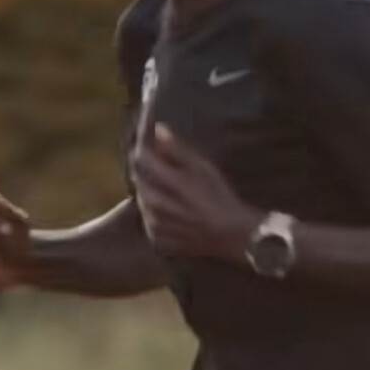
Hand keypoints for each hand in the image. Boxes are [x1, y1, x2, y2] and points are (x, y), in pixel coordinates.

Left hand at [131, 125, 261, 260]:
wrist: (231, 234)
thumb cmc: (219, 197)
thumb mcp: (202, 167)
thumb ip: (177, 149)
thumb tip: (158, 129)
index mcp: (165, 182)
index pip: (141, 156)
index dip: (143, 143)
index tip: (150, 134)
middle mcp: (153, 203)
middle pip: (138, 178)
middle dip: (147, 168)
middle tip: (164, 165)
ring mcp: (153, 224)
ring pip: (142, 199)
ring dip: (151, 190)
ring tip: (172, 190)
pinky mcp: (156, 239)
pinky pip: (148, 219)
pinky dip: (155, 212)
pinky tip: (174, 211)